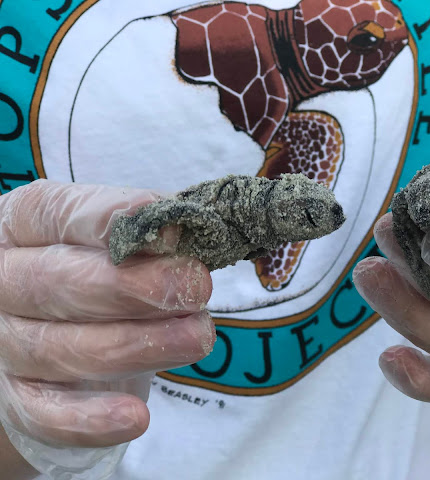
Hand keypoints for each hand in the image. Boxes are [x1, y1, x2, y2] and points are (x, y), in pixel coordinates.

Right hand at [0, 180, 213, 448]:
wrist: (67, 328)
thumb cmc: (102, 269)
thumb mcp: (120, 239)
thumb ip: (143, 233)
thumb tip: (178, 229)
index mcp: (26, 224)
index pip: (58, 215)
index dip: (113, 222)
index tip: (172, 232)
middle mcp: (3, 281)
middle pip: (53, 284)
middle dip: (133, 288)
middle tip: (197, 288)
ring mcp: (6, 342)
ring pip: (58, 349)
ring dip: (138, 346)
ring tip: (198, 336)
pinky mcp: (19, 398)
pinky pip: (45, 414)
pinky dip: (90, 419)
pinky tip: (136, 417)